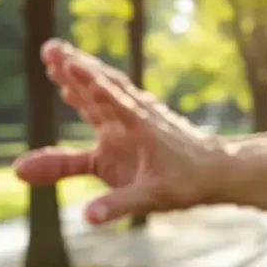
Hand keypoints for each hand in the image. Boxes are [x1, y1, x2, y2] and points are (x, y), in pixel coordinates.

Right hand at [13, 39, 229, 225]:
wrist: (216, 170)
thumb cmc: (187, 182)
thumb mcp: (152, 197)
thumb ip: (118, 205)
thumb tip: (87, 217)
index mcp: (139, 129)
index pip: (110, 101)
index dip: (89, 83)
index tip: (70, 62)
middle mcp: (134, 117)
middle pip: (101, 87)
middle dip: (75, 69)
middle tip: (49, 49)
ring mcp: (132, 119)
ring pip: (102, 91)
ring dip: (79, 74)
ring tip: (53, 55)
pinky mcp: (131, 127)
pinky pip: (105, 105)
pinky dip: (87, 94)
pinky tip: (69, 90)